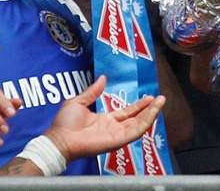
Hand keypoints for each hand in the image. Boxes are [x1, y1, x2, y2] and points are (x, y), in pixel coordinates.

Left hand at [42, 75, 165, 162]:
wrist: (60, 138)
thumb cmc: (65, 123)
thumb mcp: (80, 101)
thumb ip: (93, 91)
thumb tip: (103, 78)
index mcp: (106, 120)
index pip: (128, 112)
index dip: (139, 105)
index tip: (150, 97)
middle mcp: (114, 128)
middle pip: (137, 118)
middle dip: (149, 108)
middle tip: (160, 98)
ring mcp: (117, 135)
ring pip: (139, 124)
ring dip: (151, 113)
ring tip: (160, 102)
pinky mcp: (117, 140)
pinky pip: (135, 132)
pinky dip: (146, 122)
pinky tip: (152, 113)